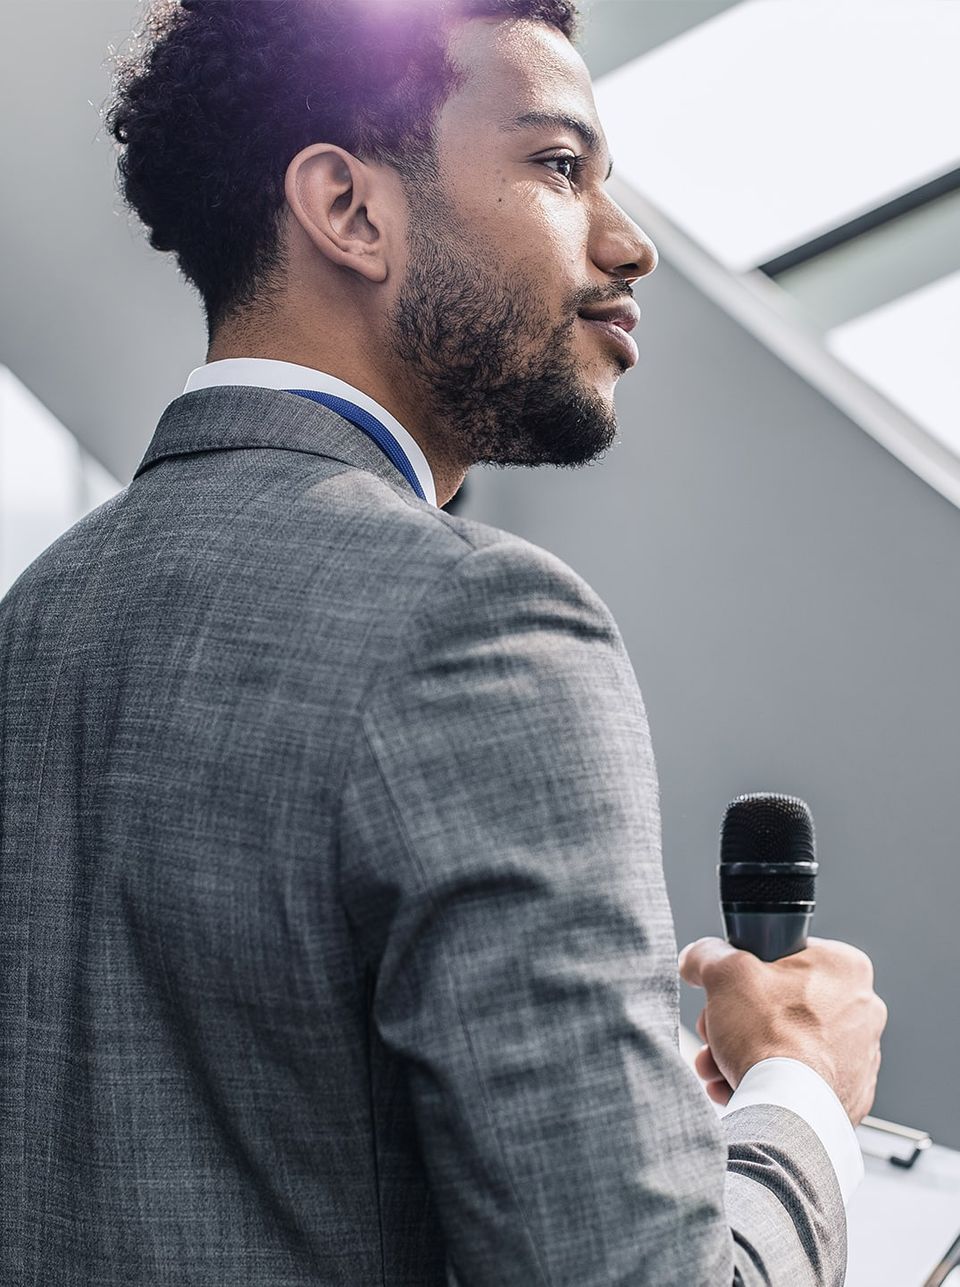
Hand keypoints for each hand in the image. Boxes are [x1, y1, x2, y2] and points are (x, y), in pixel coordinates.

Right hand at [678, 935, 887, 1125]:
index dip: (748, 972)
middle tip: (714, 1033)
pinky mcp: (850, 1095)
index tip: (727, 989)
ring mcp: (860, 1057)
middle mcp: (863, 1010)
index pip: (788, 955)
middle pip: (783, 1005)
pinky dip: (771, 1083)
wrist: (788, 1111)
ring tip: (716, 1066)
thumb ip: (708, 954)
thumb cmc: (769, 1036)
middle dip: (739, 1022)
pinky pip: (803, 1081)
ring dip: (747, 1054)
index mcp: (844, 967)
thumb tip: (696, 958)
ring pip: (789, 1045)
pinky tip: (739, 1088)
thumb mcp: (725, 973)